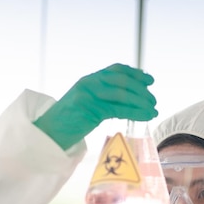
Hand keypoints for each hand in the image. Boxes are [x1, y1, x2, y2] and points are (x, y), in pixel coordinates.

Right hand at [34, 63, 157, 149]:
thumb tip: (129, 99)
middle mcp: (89, 84)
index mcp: (88, 80)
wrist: (49, 133)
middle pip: (121, 80)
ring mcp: (88, 96)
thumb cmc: (69, 122)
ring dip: (141, 101)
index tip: (149, 79)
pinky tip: (146, 116)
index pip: (115, 70)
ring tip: (152, 110)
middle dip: (141, 89)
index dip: (135, 73)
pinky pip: (118, 109)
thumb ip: (102, 98)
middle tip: (153, 99)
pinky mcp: (90, 110)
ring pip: (122, 94)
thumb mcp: (85, 103)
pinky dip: (135, 112)